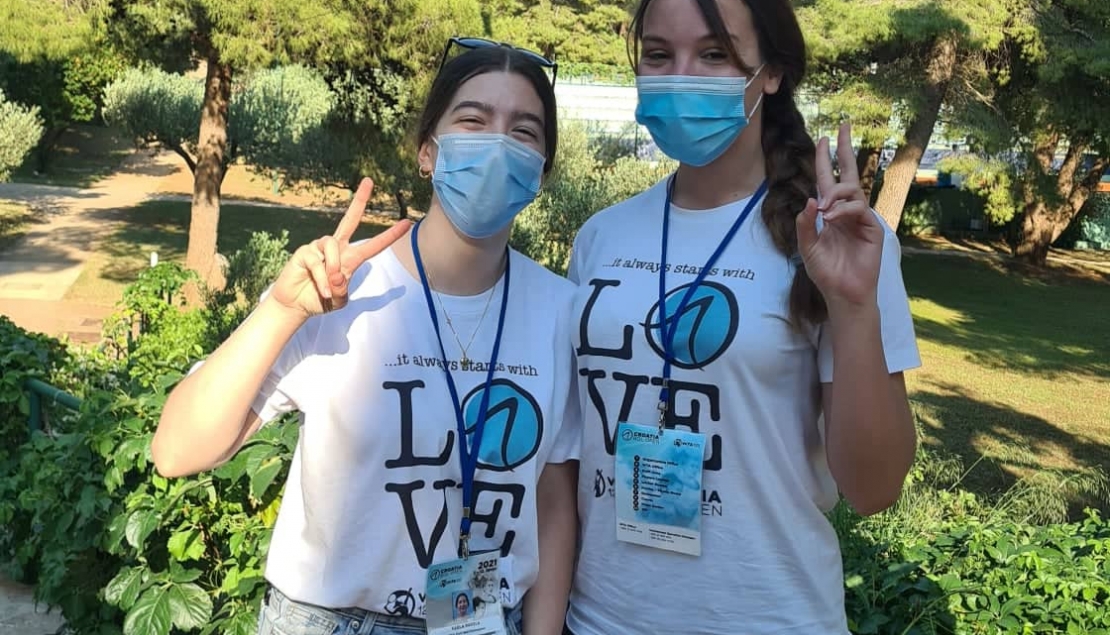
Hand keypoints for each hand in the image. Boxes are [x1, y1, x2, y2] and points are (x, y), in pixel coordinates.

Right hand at [269, 178, 410, 317]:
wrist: (295, 305)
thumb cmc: (320, 300)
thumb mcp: (339, 300)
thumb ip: (343, 291)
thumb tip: (338, 276)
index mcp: (350, 258)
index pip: (372, 245)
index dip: (389, 235)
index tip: (407, 224)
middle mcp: (336, 248)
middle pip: (350, 219)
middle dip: (359, 200)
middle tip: (369, 181)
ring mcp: (319, 248)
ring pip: (333, 245)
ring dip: (334, 268)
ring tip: (330, 287)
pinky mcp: (304, 252)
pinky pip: (317, 261)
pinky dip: (323, 278)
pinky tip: (323, 290)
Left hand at [796, 122, 883, 310]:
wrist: (842, 293)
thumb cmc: (825, 272)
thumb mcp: (807, 247)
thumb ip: (805, 224)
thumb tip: (810, 199)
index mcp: (829, 213)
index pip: (826, 181)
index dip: (823, 160)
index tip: (822, 139)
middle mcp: (846, 211)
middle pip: (848, 173)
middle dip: (845, 149)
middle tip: (843, 126)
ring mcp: (860, 218)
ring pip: (852, 190)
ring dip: (836, 194)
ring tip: (823, 208)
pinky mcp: (872, 228)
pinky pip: (859, 209)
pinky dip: (843, 210)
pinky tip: (831, 217)